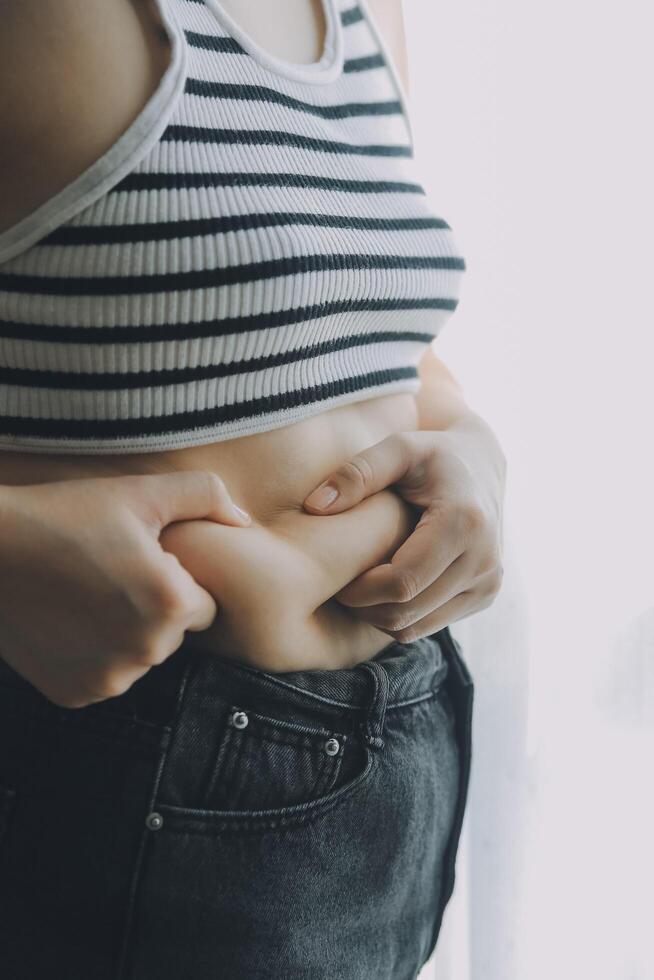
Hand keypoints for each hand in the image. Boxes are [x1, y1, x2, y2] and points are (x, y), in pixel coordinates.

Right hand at [0, 471, 250, 707]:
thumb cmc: (63, 514)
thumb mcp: (139, 492)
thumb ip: (206, 495)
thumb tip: (244, 521)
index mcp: (171, 605)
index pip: (204, 604)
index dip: (176, 579)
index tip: (140, 560)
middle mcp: (146, 652)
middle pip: (174, 633)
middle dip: (154, 608)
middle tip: (110, 574)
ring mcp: (108, 680)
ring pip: (141, 656)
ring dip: (126, 634)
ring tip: (86, 594)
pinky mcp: (75, 694)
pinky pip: (106, 675)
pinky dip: (94, 654)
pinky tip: (68, 621)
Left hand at [302, 414, 506, 642]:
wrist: (482, 464)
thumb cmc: (431, 453)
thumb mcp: (396, 448)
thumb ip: (356, 472)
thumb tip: (314, 506)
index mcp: (464, 523)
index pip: (402, 582)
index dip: (360, 589)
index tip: (335, 576)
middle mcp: (485, 559)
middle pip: (407, 610)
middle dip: (364, 605)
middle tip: (338, 586)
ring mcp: (489, 581)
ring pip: (415, 626)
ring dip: (378, 615)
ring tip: (358, 586)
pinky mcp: (486, 595)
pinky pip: (429, 625)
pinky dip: (400, 615)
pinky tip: (384, 588)